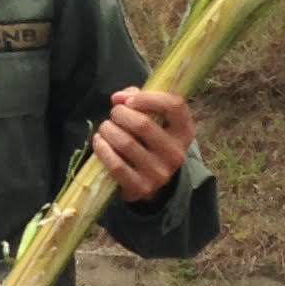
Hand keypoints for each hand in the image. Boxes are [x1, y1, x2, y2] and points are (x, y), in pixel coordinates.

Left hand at [91, 86, 192, 204]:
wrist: (151, 182)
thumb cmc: (149, 141)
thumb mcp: (153, 119)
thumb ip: (137, 99)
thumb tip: (118, 98)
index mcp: (184, 131)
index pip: (174, 105)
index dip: (148, 97)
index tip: (129, 100)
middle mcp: (176, 153)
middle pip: (143, 124)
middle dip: (120, 114)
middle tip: (114, 115)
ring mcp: (160, 173)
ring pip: (126, 143)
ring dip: (108, 130)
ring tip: (105, 128)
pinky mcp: (141, 187)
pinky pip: (116, 164)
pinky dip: (103, 149)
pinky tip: (99, 142)